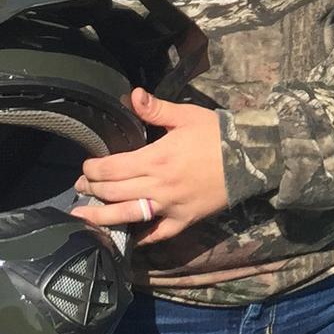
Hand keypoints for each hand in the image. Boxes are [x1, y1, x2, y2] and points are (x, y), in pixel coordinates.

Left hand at [72, 89, 232, 245]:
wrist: (252, 158)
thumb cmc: (218, 134)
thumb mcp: (187, 116)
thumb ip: (156, 109)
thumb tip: (132, 95)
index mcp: (156, 158)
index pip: (111, 168)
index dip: (92, 169)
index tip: (85, 167)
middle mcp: (158, 186)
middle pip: (114, 192)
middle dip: (91, 189)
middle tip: (81, 187)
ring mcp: (170, 207)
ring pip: (127, 215)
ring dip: (101, 216)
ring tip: (82, 216)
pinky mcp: (184, 220)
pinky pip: (157, 234)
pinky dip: (139, 238)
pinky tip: (124, 237)